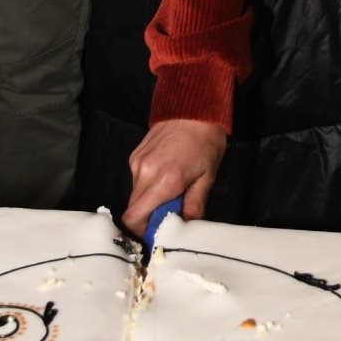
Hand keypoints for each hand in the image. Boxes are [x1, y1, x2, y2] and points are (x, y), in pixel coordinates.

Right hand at [123, 119, 226, 237]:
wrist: (195, 107)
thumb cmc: (206, 142)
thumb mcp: (207, 177)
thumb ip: (194, 205)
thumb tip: (186, 228)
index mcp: (163, 181)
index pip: (134, 217)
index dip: (141, 231)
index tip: (156, 233)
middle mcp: (144, 173)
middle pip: (134, 208)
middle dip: (148, 217)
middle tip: (168, 213)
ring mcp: (136, 162)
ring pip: (135, 194)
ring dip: (149, 199)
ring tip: (171, 190)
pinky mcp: (134, 154)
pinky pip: (136, 178)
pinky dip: (147, 184)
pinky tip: (165, 173)